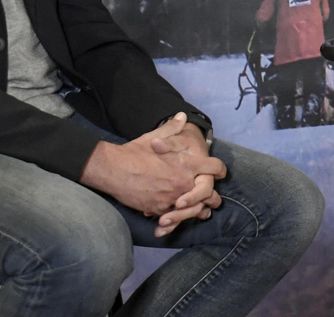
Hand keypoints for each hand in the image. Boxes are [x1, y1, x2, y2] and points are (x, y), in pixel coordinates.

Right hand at [80, 114, 225, 220]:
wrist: (112, 170)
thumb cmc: (134, 152)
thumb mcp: (155, 137)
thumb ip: (172, 128)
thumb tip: (182, 116)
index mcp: (185, 164)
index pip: (214, 167)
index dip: (220, 169)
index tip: (221, 173)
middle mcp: (182, 183)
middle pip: (208, 194)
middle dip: (212, 197)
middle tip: (215, 199)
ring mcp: (171, 198)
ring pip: (193, 210)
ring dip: (197, 210)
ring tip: (201, 212)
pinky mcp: (158, 209)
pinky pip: (173, 217)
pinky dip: (176, 218)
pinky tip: (178, 218)